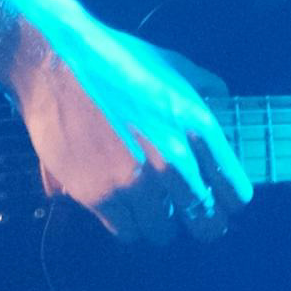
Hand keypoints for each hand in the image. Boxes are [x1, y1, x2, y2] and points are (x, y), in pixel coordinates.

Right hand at [0, 0, 250, 243]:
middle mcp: (173, 160)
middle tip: (193, 221)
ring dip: (158, 224)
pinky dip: (126, 224)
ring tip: (150, 212)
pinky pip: (125, 231)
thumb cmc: (114, 58)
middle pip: (204, 220)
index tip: (225, 207)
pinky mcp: (100, 195)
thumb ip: (204, 84)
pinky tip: (122, 208)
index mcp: (197, 126)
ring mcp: (136, 181)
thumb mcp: (172, 63)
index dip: (230, 204)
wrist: (56, 62)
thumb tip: (223, 95)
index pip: (234, 191)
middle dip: (202, 224)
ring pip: (162, 232)